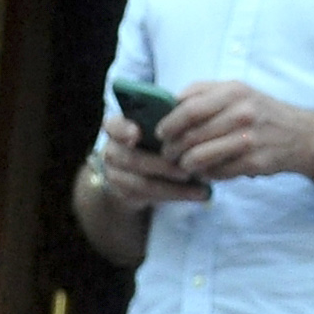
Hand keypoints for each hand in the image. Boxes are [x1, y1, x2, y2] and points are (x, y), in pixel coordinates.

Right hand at [93, 114, 210, 207]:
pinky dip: (175, 196)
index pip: (114, 126)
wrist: (139, 170)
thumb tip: (189, 116)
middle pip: (133, 159)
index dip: (123, 130)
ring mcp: (115, 174)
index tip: (136, 134)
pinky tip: (196, 194)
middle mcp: (111, 150)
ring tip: (201, 189)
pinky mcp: (124, 194)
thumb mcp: (158, 128)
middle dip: (163, 166)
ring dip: (174, 188)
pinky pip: (149, 197)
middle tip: (189, 170)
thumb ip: (167, 123)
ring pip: (143, 183)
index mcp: (117, 128)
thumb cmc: (154, 140)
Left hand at [158, 80, 309, 180]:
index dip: (169, 123)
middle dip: (172, 148)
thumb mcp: (238, 90)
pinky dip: (205, 174)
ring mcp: (249, 140)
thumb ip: (204, 91)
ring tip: (182, 164)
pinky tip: (204, 171)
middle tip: (167, 154)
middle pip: (191, 135)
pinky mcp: (254, 162)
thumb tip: (172, 101)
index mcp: (234, 91)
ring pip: (200, 157)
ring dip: (185, 164)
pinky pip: (217, 172)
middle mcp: (242, 113)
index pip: (190, 109)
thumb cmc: (260, 111)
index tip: (160, 133)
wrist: (301, 135)